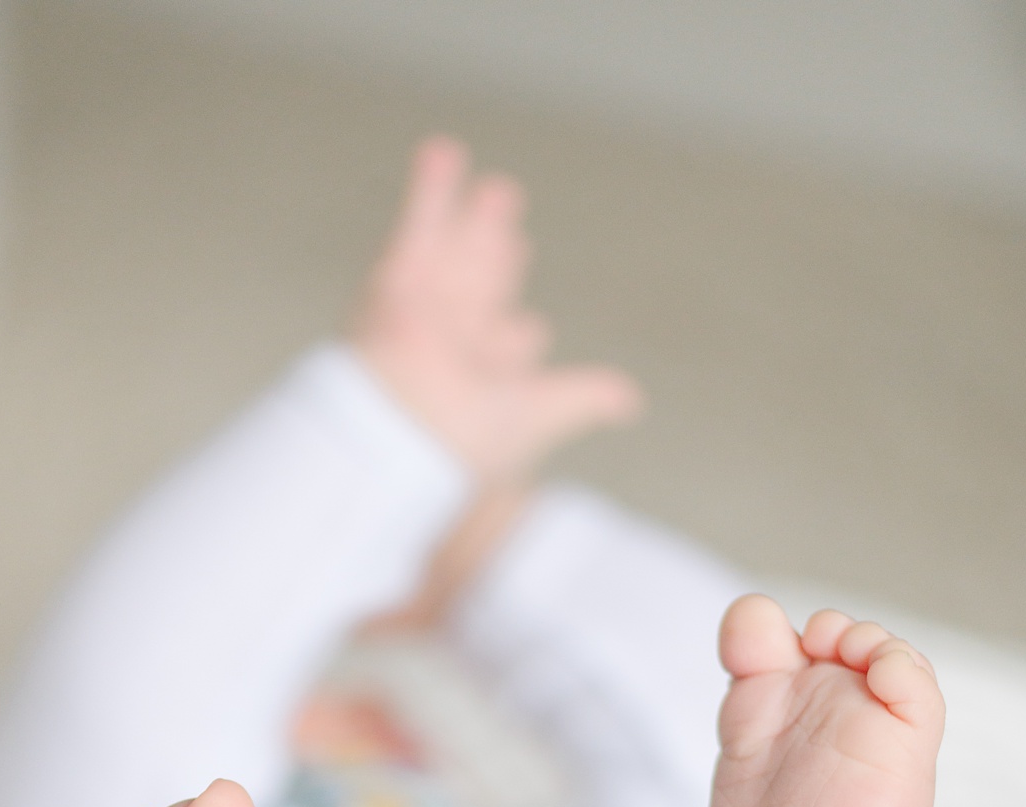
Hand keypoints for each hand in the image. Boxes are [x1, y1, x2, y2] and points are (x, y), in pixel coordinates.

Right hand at [352, 137, 641, 485]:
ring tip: (492, 188)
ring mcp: (422, 308)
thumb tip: (629, 400)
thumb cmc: (467, 437)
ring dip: (468, 218)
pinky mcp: (396, 279)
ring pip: (452, 253)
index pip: (505, 345)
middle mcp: (451, 342)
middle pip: (478, 289)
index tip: (527, 331)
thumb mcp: (538, 416)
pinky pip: (418, 226)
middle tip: (505, 227)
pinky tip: (440, 151)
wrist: (405, 432)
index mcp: (481, 379)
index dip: (516, 337)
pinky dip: (431, 189)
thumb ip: (579, 397)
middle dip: (492, 260)